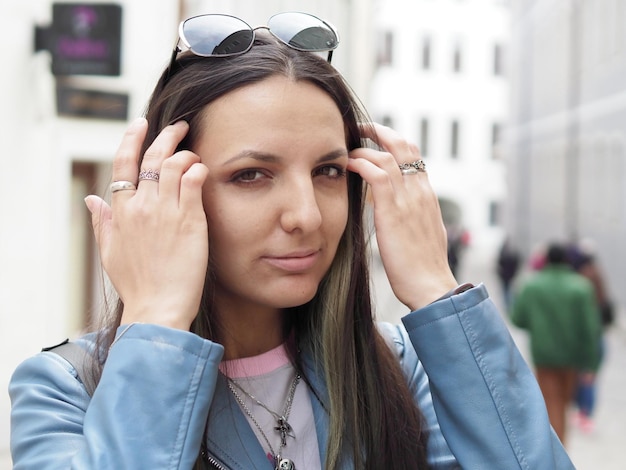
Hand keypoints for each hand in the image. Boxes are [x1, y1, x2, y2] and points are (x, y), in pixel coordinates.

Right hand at [84, 118, 209, 329]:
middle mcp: (142, 206)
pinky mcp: (190, 219)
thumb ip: (102, 222)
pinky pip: (194, 182)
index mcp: (121, 211)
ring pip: (175, 164)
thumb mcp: (109, 252)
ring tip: (194, 153)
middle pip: (152, 158)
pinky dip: (199, 170)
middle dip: (166, 136)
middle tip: (179, 127)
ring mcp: (167, 211)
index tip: (141, 125)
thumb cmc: (136, 284)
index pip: (123, 163)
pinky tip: (203, 171)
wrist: (158, 307)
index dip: (132, 138)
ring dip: (186, 152)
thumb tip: (91, 200)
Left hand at [348, 123, 456, 309]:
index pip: (414, 155)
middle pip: (404, 145)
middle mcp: (421, 191)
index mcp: (427, 196)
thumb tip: (401, 212)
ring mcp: (409, 199)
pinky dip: (361, 163)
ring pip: (388, 155)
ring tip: (346, 147)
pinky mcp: (394, 211)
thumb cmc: (423, 267)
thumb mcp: (423, 234)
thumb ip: (413, 217)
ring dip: (364, 146)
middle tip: (359, 127)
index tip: (375, 137)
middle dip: (380, 130)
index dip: (394, 141)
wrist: (431, 287)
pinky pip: (378, 175)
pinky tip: (348, 164)